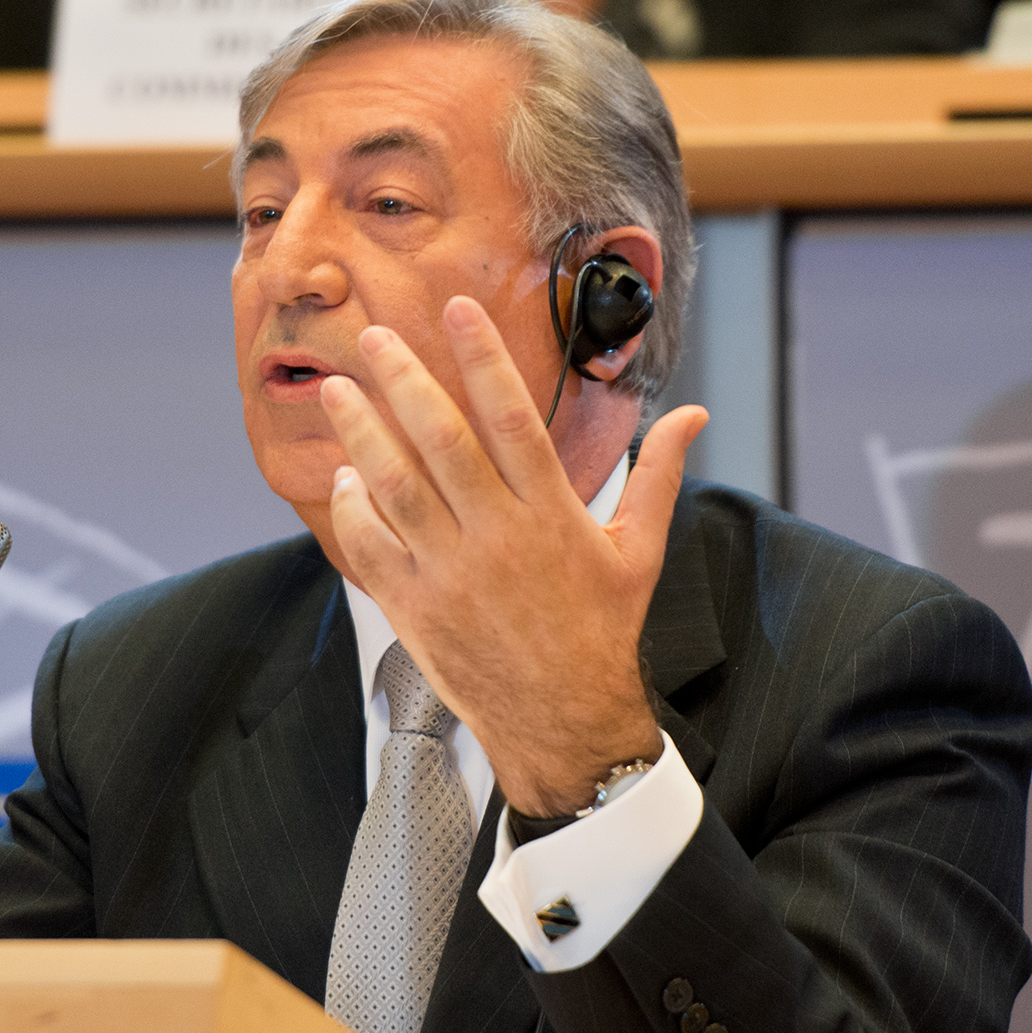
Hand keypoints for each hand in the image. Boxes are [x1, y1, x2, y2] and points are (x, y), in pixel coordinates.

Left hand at [318, 296, 707, 815]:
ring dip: (362, 434)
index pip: (510, 417)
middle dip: (404, 381)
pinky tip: (347, 476)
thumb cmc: (602, 631)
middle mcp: (497, 537)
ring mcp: (451, 574)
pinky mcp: (416, 609)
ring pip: (395, 488)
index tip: (457, 311)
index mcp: (551, 514)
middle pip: (441, 441)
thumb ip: (657, 475)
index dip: (483, 357)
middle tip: (375, 336)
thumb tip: (694, 415)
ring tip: (338, 389)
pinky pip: (372, 548)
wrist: (564, 720)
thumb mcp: (639, 550)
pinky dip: (355, 510)